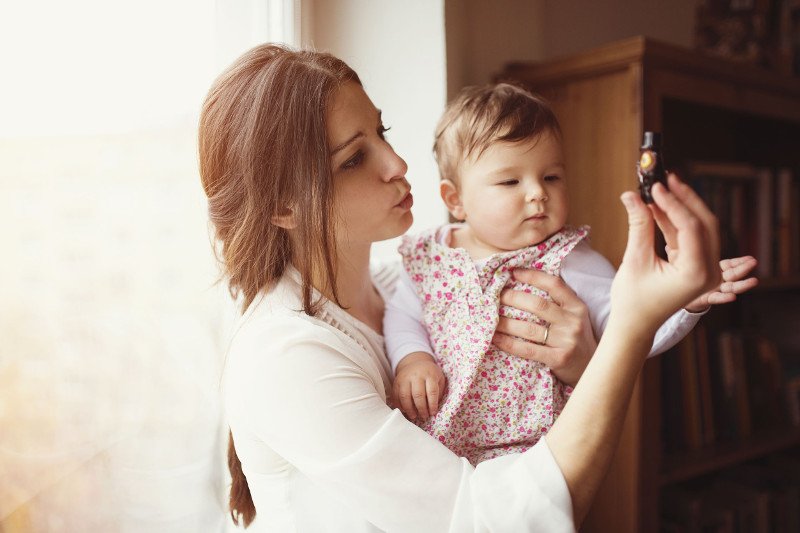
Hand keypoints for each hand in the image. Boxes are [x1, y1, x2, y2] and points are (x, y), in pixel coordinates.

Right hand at [393, 351, 446, 421]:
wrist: (416, 362)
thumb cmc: (430, 374)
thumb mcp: (439, 379)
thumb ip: (439, 392)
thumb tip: (433, 408)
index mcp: (430, 374)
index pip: (432, 391)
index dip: (432, 404)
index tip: (433, 413)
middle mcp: (416, 375)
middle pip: (418, 395)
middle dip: (421, 408)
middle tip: (424, 416)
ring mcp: (405, 378)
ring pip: (405, 396)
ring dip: (409, 409)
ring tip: (414, 416)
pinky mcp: (396, 381)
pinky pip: (396, 395)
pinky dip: (399, 405)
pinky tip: (405, 411)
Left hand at [491, 271, 597, 386]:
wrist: (592, 368)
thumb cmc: (576, 338)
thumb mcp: (575, 316)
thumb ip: (558, 302)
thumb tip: (524, 282)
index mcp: (577, 306)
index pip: (554, 284)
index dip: (533, 275)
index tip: (513, 272)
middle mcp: (573, 321)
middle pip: (537, 305)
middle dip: (512, 298)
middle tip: (495, 296)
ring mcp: (566, 341)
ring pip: (529, 328)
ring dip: (505, 322)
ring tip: (489, 318)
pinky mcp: (558, 359)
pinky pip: (528, 349)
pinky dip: (508, 343)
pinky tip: (495, 338)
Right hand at [612, 173, 720, 333]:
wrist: (635, 324)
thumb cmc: (633, 299)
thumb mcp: (635, 260)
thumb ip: (638, 225)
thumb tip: (631, 194)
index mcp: (697, 274)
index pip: (691, 227)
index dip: (673, 203)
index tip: (656, 186)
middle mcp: (708, 272)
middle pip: (704, 223)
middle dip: (685, 199)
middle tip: (666, 179)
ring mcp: (706, 270)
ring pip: (700, 228)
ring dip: (681, 208)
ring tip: (660, 190)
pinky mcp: (697, 266)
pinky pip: (691, 237)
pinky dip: (676, 221)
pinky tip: (659, 207)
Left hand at [683, 255, 757, 311]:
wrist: (678, 296)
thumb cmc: (681, 275)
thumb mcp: (680, 262)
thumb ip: (677, 252)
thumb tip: (667, 243)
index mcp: (714, 269)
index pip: (729, 265)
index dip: (739, 262)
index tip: (749, 258)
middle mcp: (718, 279)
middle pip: (733, 274)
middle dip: (744, 269)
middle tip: (754, 263)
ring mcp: (715, 290)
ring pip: (731, 287)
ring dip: (742, 284)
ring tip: (753, 281)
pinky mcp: (708, 299)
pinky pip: (718, 298)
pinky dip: (724, 298)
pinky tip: (732, 297)